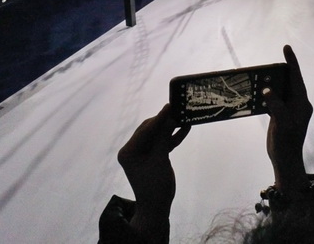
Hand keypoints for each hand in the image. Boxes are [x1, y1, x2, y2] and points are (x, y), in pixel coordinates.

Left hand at [117, 104, 190, 242]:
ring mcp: (141, 153)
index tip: (171, 105)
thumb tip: (169, 116)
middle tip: (179, 108)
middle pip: (150, 129)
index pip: (145, 130)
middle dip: (165, 120)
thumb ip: (163, 137)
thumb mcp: (160, 160)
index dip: (159, 117)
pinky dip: (172, 138)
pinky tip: (185, 128)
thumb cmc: (155, 187)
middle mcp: (132, 150)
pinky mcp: (151, 157)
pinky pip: (162, 143)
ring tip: (184, 116)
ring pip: (157, 135)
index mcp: (128, 151)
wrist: (157, 209)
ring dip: (170, 128)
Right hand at [262, 45, 312, 194]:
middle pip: (289, 82)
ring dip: (272, 82)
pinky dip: (267, 94)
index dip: (292, 62)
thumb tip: (267, 90)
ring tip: (261, 74)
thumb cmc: (286, 142)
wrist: (285, 160)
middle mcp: (297, 104)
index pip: (297, 78)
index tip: (286, 48)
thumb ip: (275, 105)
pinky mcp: (281, 115)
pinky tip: (258, 91)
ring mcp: (289, 110)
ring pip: (281, 90)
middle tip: (270, 61)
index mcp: (301, 103)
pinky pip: (275, 100)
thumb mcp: (282, 123)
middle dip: (281, 71)